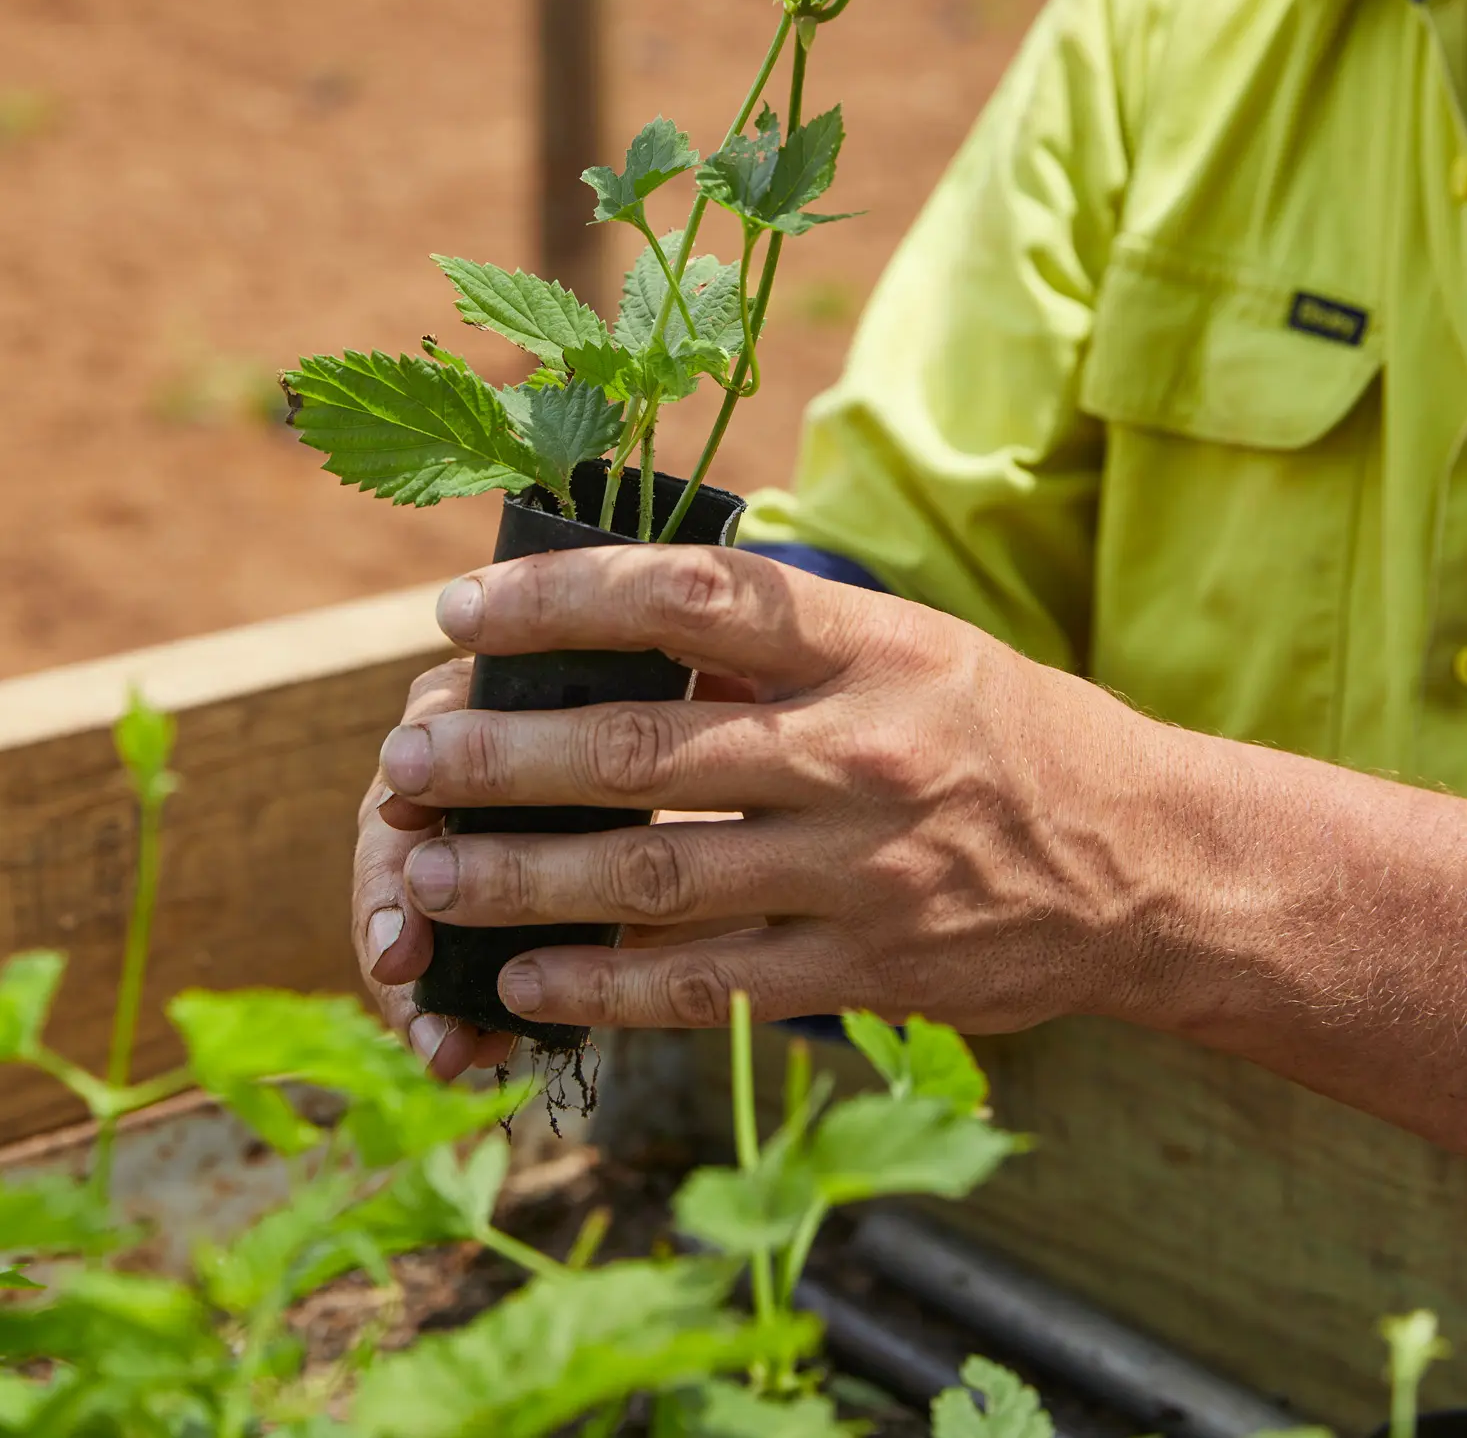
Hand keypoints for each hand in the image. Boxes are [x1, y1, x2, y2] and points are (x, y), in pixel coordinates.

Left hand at [365, 545, 1165, 1035]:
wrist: (1146, 863)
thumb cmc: (1008, 737)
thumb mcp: (914, 652)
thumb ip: (784, 651)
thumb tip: (630, 637)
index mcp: (869, 647)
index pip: (689, 597)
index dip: (560, 600)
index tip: (461, 615)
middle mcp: (859, 753)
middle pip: (642, 750)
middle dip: (502, 760)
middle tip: (408, 769)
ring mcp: (863, 873)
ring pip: (656, 878)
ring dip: (525, 880)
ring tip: (429, 878)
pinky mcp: (869, 973)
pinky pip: (710, 984)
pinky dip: (605, 985)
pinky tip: (526, 980)